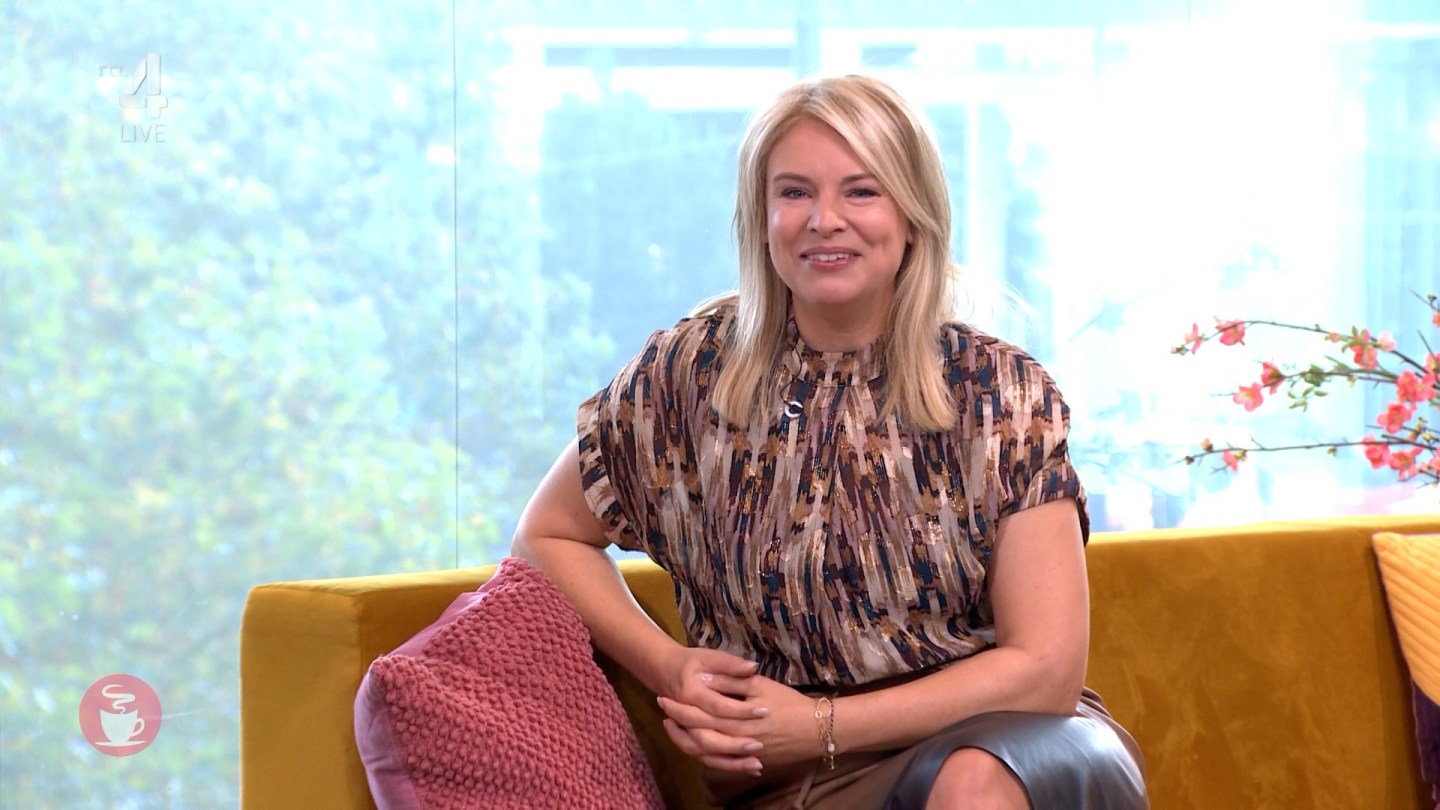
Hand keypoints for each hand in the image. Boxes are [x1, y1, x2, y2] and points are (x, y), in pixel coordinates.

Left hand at [657, 658, 827, 774]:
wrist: (817, 729)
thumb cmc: (789, 703)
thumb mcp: (761, 686)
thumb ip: (731, 682)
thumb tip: (704, 678)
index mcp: (737, 720)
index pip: (700, 715)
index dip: (680, 708)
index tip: (665, 697)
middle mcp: (736, 741)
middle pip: (698, 735)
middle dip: (678, 724)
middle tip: (663, 711)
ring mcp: (742, 755)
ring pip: (706, 753)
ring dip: (687, 741)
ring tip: (673, 728)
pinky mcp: (749, 762)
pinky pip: (721, 763)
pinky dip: (705, 755)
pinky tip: (695, 745)